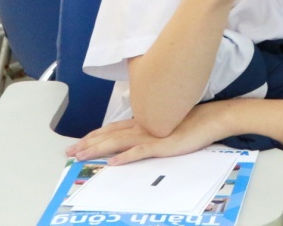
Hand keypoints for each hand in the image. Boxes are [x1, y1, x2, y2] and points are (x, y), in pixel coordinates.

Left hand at [67, 102, 233, 164]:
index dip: (94, 135)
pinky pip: (140, 152)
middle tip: (69, 152)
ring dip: (98, 150)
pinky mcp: (163, 145)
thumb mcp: (167, 124)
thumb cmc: (193, 121)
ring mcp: (152, 135)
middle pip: (110, 135)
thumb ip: (151, 127)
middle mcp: (144, 126)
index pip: (113, 128)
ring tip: (81, 156)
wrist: (213, 118)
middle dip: (88, 143)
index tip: (78, 142)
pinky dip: (125, 158)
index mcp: (144, 121)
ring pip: (119, 142)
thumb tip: (138, 136)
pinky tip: (113, 163)